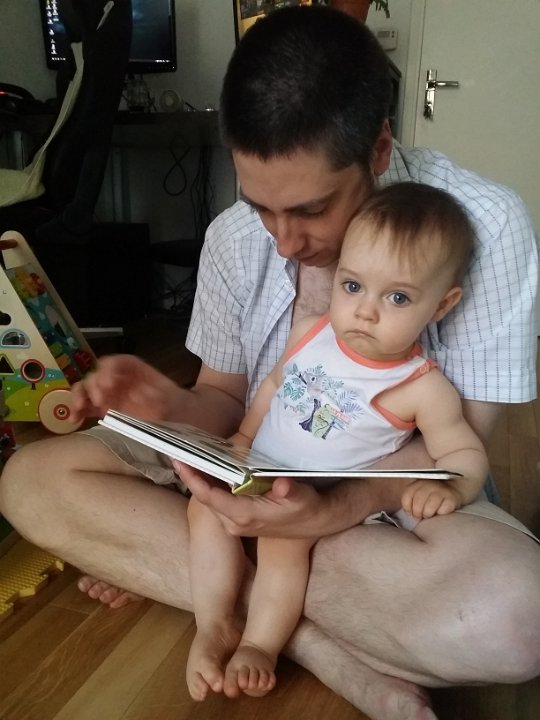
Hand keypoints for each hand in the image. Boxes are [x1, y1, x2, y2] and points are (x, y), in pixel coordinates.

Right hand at [71, 354, 180, 420]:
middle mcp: (120, 379)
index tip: (109, 382)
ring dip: (80, 395)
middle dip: (94, 384)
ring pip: (88, 388)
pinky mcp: (105, 408)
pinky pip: (88, 407)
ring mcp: (111, 393)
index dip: (110, 368)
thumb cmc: (177, 406)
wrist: (181, 419)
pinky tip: (73, 420)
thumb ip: (158, 399)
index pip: (118, 362)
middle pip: (99, 374)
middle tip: (99, 399)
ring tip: (80, 408)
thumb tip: (138, 394)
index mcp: (137, 371)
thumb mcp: (173, 401)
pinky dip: (78, 411)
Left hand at [177, 462, 328, 538]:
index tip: (179, 462)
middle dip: (191, 477)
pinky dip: (209, 485)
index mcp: (244, 516)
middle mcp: (234, 523)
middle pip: (204, 498)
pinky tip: (205, 469)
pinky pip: (217, 501)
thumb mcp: (301, 497)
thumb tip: (281, 484)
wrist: (314, 523)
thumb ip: (288, 490)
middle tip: (178, 453)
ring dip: (199, 481)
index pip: (210, 497)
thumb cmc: (306, 508)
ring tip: (187, 458)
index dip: (193, 480)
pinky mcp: (238, 521)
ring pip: (209, 500)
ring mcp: (235, 524)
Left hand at [401, 479, 462, 518]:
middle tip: (422, 516)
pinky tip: (441, 510)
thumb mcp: (420, 493)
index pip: (406, 497)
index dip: (408, 508)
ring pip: (428, 509)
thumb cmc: (434, 494)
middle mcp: (428, 485)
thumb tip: (409, 513)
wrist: (455, 487)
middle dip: (418, 514)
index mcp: (417, 484)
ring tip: (431, 513)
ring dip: (428, 514)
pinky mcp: (451, 498)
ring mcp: (440, 491)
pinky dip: (441, 513)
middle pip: (417, 504)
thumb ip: (412, 500)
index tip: (412, 512)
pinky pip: (442, 511)